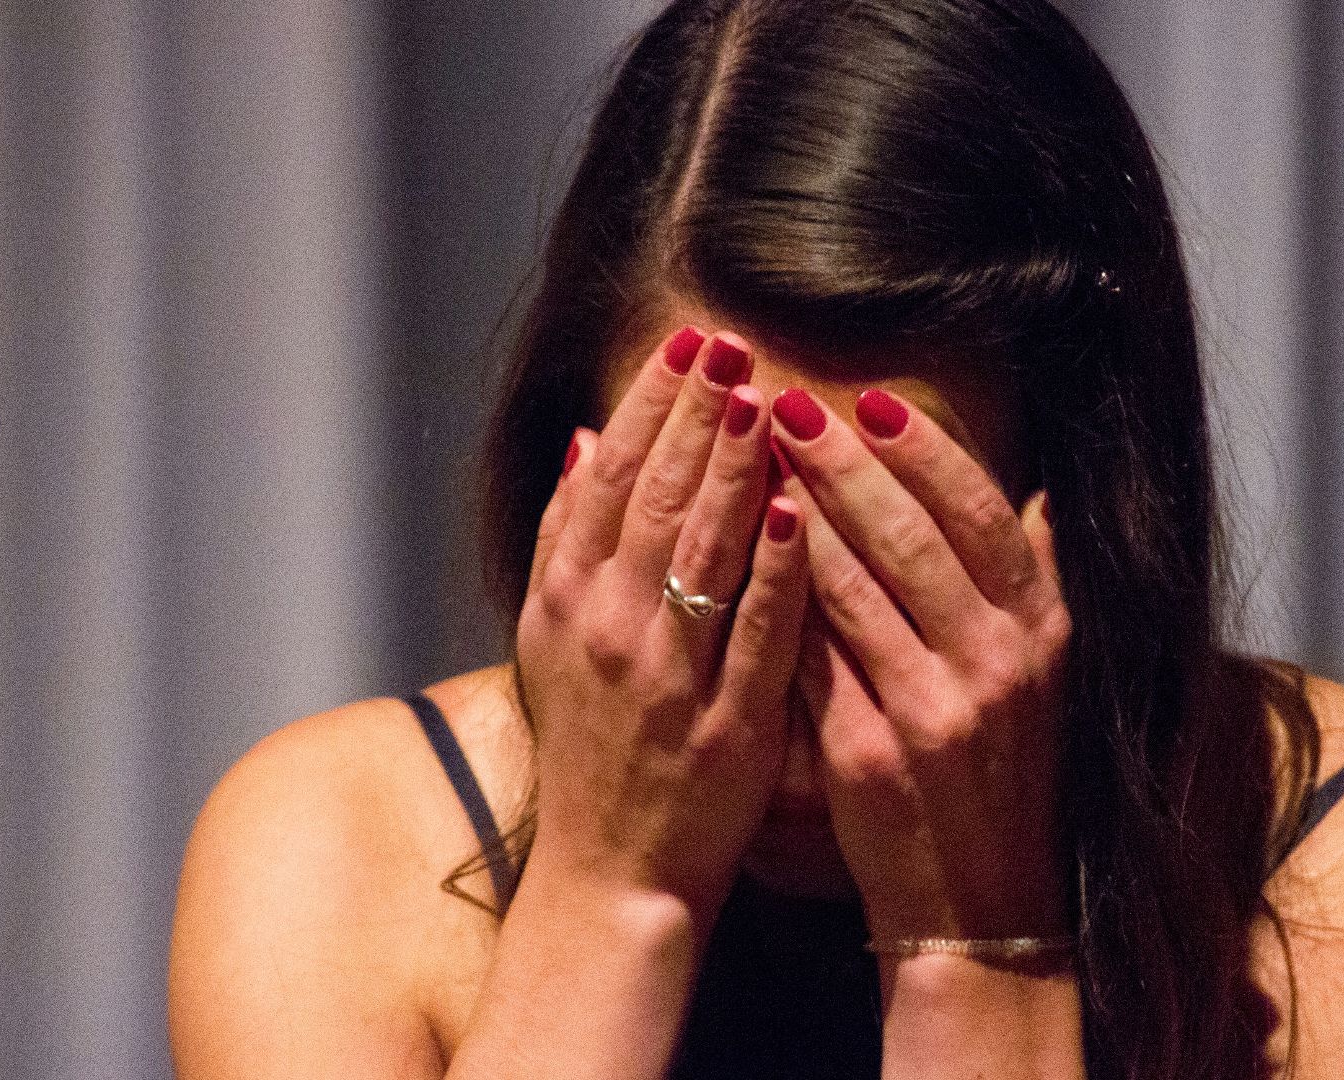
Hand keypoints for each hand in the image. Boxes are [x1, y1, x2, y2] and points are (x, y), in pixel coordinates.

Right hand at [516, 326, 809, 921]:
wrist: (609, 871)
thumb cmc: (588, 749)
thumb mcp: (549, 639)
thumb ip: (564, 538)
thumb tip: (578, 439)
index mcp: (566, 599)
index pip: (610, 477)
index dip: (650, 404)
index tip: (688, 343)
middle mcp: (608, 627)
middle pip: (654, 499)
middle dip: (696, 414)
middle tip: (734, 344)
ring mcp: (666, 675)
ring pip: (700, 552)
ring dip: (731, 470)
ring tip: (765, 399)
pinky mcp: (723, 723)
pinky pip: (751, 634)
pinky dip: (770, 571)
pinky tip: (795, 511)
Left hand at [770, 387, 1072, 941]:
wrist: (981, 905)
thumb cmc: (1002, 776)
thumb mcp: (1044, 678)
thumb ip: (1035, 583)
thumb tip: (1041, 494)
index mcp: (1040, 631)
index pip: (983, 513)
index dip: (926, 451)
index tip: (872, 401)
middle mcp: (997, 664)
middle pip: (911, 535)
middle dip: (843, 462)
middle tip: (785, 406)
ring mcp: (933, 710)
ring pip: (853, 587)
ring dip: (795, 514)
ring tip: (746, 459)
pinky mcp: (872, 754)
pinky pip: (812, 655)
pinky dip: (776, 599)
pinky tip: (735, 556)